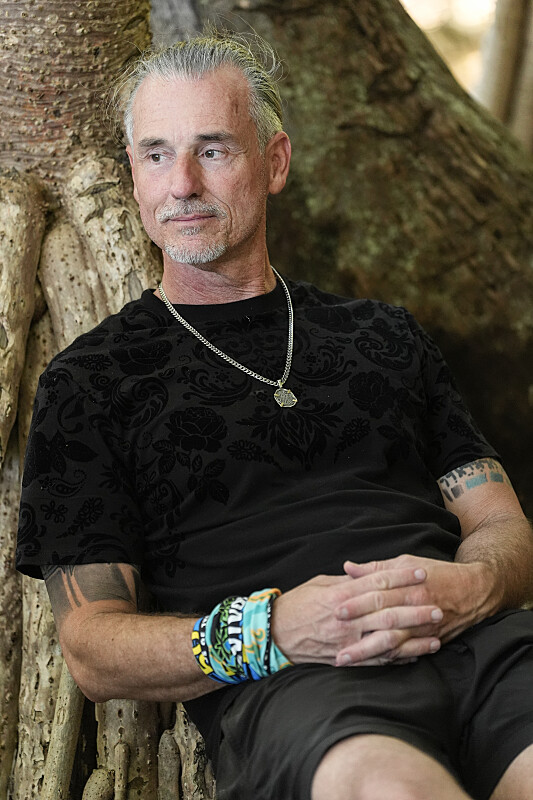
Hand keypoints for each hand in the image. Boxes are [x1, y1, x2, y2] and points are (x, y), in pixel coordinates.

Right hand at [271, 566, 442, 667]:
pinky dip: (399, 657)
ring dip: (414, 636)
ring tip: (435, 632)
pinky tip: (418, 654)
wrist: (275, 634)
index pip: (377, 582)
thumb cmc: (297, 604)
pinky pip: (377, 659)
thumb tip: (366, 573)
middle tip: (438, 604)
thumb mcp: (320, 583)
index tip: (422, 572)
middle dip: (415, 608)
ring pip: (387, 638)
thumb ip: (346, 581)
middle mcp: (347, 618)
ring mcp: (348, 641)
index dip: (401, 577)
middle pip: (388, 611)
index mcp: (341, 593)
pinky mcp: (347, 659)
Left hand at [337, 555, 495, 664]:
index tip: (336, 610)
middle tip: (335, 642)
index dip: (357, 603)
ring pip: (393, 643)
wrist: (475, 590)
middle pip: (383, 622)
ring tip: (344, 660)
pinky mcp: (431, 640)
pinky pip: (407, 654)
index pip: (378, 595)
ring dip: (367, 653)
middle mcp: (416, 608)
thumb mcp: (407, 563)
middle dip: (358, 634)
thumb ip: (376, 568)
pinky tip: (370, 666)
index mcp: (409, 586)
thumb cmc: (437, 573)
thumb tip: (348, 568)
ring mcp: (424, 628)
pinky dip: (389, 660)